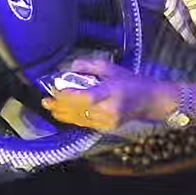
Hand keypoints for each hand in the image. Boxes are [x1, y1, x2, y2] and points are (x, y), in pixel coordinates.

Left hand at [42, 59, 174, 131]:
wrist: (150, 101)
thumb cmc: (130, 81)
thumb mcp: (111, 68)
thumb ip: (89, 66)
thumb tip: (69, 68)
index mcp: (111, 92)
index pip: (86, 97)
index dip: (68, 95)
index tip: (54, 89)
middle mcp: (109, 109)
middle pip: (78, 110)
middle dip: (59, 105)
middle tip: (45, 99)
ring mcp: (107, 122)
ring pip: (79, 119)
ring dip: (62, 113)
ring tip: (49, 106)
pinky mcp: (106, 128)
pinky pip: (84, 123)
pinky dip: (71, 118)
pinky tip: (61, 113)